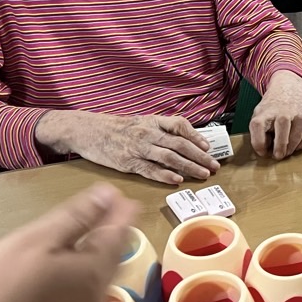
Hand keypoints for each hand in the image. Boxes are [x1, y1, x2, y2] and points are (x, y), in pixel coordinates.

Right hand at [0, 183, 135, 301]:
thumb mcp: (35, 240)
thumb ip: (76, 217)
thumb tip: (108, 195)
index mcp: (92, 273)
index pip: (118, 235)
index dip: (121, 213)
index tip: (123, 195)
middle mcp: (93, 301)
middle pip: (109, 261)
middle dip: (111, 234)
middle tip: (111, 213)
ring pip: (93, 284)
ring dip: (95, 259)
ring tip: (91, 240)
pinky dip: (77, 283)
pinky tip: (63, 279)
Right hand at [43, 111, 219, 184]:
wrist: (88, 130)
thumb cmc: (116, 127)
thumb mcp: (141, 121)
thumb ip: (161, 129)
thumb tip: (186, 140)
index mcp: (153, 121)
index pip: (180, 126)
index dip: (197, 137)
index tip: (208, 148)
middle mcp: (148, 133)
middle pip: (180, 144)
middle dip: (200, 156)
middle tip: (214, 166)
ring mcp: (138, 148)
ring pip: (169, 158)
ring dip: (189, 167)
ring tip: (202, 175)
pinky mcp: (128, 162)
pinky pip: (150, 170)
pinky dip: (165, 175)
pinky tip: (177, 180)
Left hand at [250, 70, 301, 158]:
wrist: (290, 89)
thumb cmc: (273, 109)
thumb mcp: (260, 115)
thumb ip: (258, 132)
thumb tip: (264, 151)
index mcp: (266, 111)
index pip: (258, 126)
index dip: (259, 143)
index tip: (262, 152)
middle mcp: (283, 111)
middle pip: (281, 130)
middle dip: (280, 147)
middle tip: (278, 156)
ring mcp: (299, 114)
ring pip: (296, 137)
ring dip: (290, 148)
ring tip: (286, 151)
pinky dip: (300, 144)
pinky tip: (295, 143)